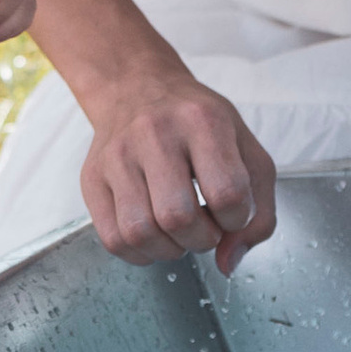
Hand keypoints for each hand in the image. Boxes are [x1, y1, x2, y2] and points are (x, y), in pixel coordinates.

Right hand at [78, 57, 277, 277]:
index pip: (227, 193)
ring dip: (170, 249)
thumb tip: (228, 263)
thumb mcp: (247, 150)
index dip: (237, 219)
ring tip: (179, 232)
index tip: (232, 211)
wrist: (138, 88)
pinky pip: (113, 239)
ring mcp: (117, 155)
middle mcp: (155, 133)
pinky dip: (140, 253)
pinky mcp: (92, 177)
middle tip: (206, 227)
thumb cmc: (200, 125)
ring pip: (140, 233)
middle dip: (202, 239)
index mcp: (203, 121)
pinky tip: (155, 235)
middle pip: (178, 217)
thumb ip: (258, 212)